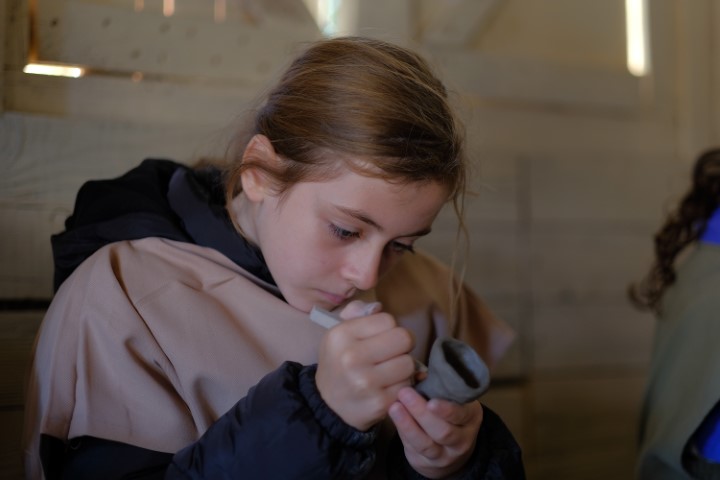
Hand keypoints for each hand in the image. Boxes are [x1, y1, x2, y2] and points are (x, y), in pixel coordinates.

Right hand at [316, 301, 415, 430]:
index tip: (380, 339)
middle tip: (391, 354)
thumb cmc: (339, 363)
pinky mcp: (380, 403)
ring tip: (388, 371)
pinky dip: (401, 386)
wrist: (329, 405)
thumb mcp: (339, 334)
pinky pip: (407, 385)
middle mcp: (352, 358)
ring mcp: (366, 382)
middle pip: (404, 338)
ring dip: (403, 367)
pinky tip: (387, 387)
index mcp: (341, 335)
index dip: (388, 329)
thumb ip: (357, 313)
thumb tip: (378, 307)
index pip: (388, 320)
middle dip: (401, 346)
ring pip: (409, 363)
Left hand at [388, 387, 482, 477]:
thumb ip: (438, 387)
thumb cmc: (448, 414)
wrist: (450, 449)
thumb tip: (418, 373)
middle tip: (404, 393)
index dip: (447, 410)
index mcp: (471, 417)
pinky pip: (413, 449)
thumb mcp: (452, 399)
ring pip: (426, 444)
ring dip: (408, 424)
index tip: (431, 401)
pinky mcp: (427, 464)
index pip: (462, 415)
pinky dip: (403, 433)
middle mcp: (462, 440)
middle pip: (443, 431)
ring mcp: (445, 455)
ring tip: (395, 407)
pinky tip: (395, 418)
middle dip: (421, 413)